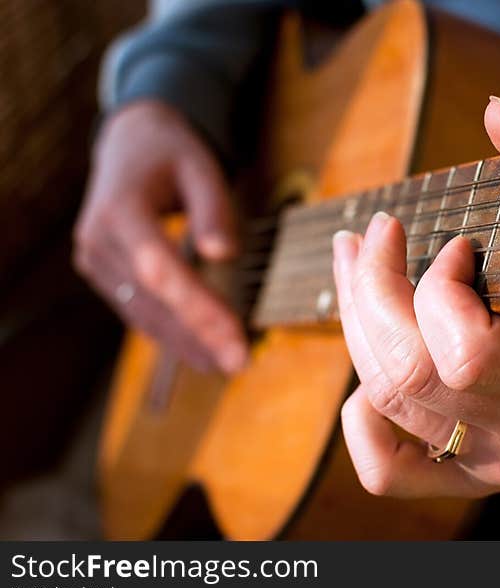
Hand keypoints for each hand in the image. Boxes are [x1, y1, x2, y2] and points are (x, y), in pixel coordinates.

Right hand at [74, 100, 246, 372]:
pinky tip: (202, 351)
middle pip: (152, 299)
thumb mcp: (201, 166)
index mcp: (118, 208)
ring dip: (185, 343)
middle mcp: (97, 239)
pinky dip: (171, 332)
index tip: (235, 336)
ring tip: (227, 365)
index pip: (160, 268)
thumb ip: (213, 209)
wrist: (131, 144)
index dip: (198, 307)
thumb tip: (225, 254)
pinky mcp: (103, 274)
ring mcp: (94, 260)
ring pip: (143, 313)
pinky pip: (138, 309)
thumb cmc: (172, 153)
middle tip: (239, 363)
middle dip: (198, 335)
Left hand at [332, 96, 499, 497]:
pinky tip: (368, 369)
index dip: (438, 291)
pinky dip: (360, 419)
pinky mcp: (478, 473)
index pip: (469, 354)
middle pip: (409, 371)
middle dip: (372, 288)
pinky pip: (388, 471)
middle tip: (378, 233)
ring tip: (357, 264)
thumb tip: (494, 113)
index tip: (457, 243)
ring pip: (386, 398)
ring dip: (356, 321)